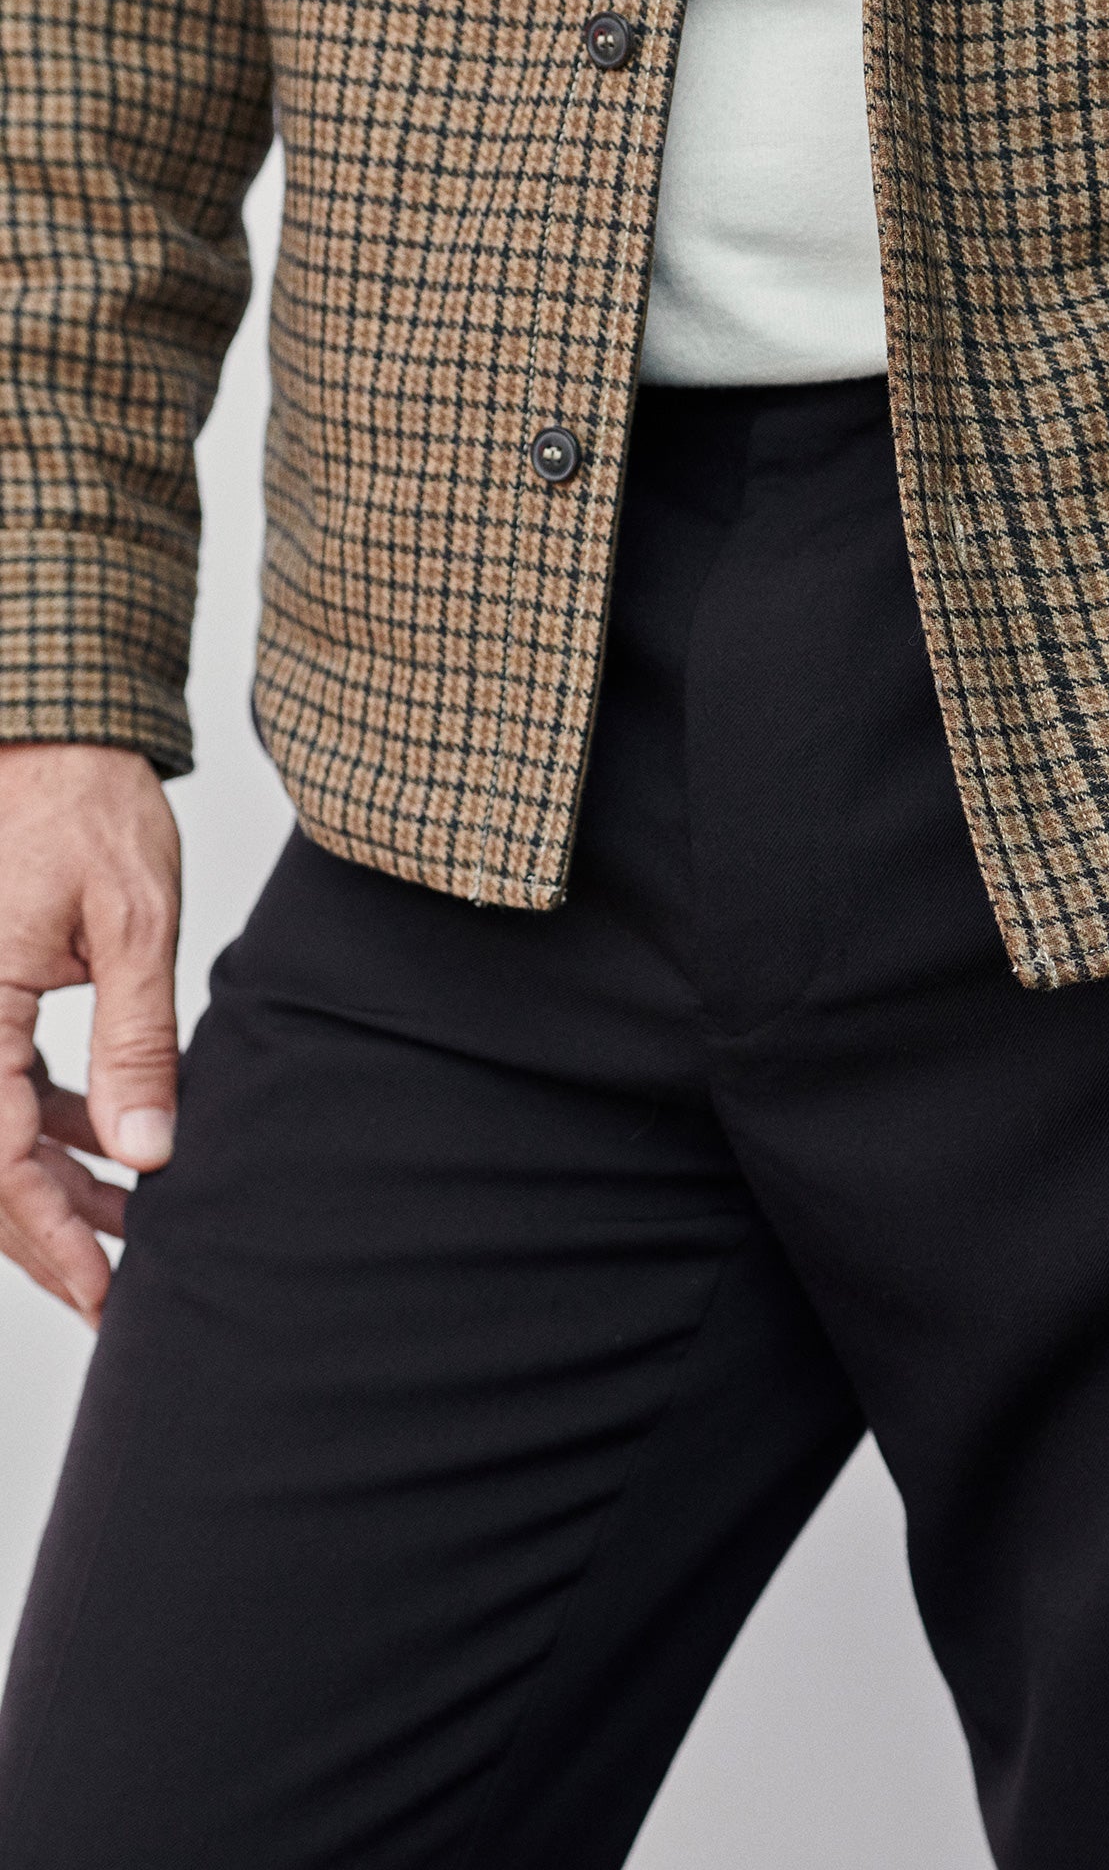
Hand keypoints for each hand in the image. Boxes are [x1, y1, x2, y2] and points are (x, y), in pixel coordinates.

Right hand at [0, 744, 180, 1325]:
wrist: (47, 729)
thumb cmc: (83, 805)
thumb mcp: (131, 923)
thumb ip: (136, 1044)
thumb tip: (148, 1154)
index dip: (50, 1241)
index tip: (105, 1294)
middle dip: (48, 1233)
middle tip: (120, 1283)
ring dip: (50, 1184)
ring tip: (130, 1222)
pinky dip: (46, 1124)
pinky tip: (108, 1145)